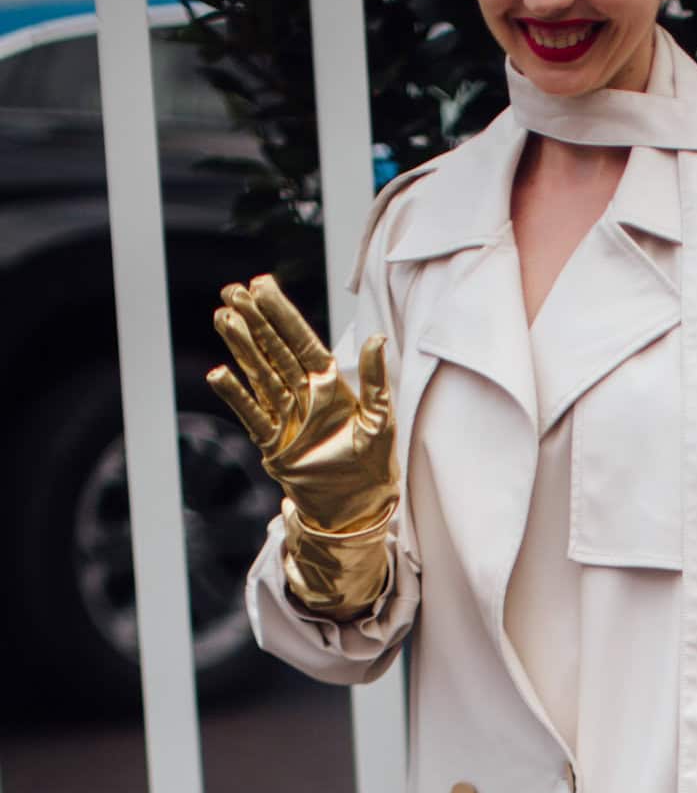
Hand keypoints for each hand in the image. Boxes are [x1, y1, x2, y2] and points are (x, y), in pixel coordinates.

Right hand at [208, 273, 396, 534]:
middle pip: (275, 349)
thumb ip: (376, 379)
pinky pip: (251, 413)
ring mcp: (286, 416)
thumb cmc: (375, 463)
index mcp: (331, 384)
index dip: (282, 313)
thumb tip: (376, 338)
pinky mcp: (273, 442)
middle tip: (233, 291)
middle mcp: (305, 394)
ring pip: (259, 373)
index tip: (261, 284)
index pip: (302, 340)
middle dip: (255, 320)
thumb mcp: (380, 418)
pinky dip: (236, 395)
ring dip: (241, 347)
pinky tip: (219, 374)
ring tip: (223, 318)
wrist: (358, 507)